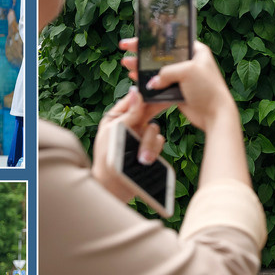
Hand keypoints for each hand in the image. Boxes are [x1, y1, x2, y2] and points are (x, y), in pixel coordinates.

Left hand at [89, 87, 163, 203]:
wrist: (112, 185)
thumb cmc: (105, 158)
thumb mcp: (113, 132)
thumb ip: (128, 114)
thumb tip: (136, 93)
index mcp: (118, 116)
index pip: (134, 100)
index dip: (145, 95)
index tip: (156, 89)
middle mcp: (131, 124)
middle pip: (149, 110)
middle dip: (156, 108)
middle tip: (168, 101)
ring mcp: (141, 137)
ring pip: (154, 129)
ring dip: (148, 143)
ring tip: (142, 158)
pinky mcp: (149, 149)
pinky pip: (159, 142)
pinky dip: (153, 150)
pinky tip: (145, 160)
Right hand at [121, 38, 237, 133]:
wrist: (215, 114)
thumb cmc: (208, 89)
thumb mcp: (187, 72)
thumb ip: (166, 72)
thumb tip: (152, 83)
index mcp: (195, 50)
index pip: (169, 40)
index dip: (151, 39)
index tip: (134, 40)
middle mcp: (189, 62)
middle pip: (160, 55)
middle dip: (142, 53)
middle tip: (126, 50)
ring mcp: (183, 77)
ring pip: (158, 71)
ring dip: (142, 68)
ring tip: (127, 66)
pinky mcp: (178, 91)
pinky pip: (160, 85)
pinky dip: (148, 83)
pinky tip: (136, 79)